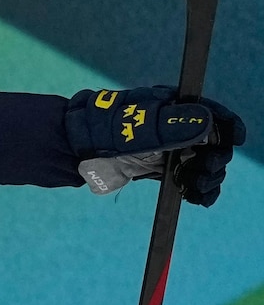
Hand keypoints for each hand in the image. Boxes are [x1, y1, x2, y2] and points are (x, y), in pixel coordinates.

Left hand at [66, 87, 246, 205]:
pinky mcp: (160, 168)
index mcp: (172, 106)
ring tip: (197, 188)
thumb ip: (170, 125)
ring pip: (204, 163)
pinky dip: (198, 190)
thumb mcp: (136, 126)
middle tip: (205, 172)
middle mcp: (175, 125)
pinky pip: (188, 178)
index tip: (234, 140)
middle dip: (216, 158)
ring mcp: (169, 147)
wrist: (71, 149)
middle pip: (213, 142)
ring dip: (209, 177)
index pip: (211, 112)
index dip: (227, 125)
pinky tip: (197, 198)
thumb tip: (205, 120)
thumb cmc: (100, 128)